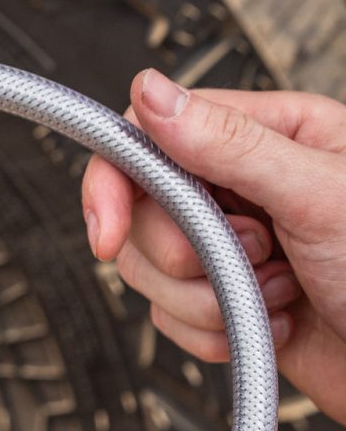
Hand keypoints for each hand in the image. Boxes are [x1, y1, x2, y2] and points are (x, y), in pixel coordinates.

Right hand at [82, 68, 345, 421]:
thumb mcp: (320, 193)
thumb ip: (231, 143)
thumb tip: (155, 96)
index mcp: (268, 137)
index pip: (154, 138)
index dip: (119, 182)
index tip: (110, 227)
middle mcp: (242, 190)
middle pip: (143, 214)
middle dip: (187, 254)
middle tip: (248, 256)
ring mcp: (232, 252)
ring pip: (152, 273)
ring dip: (207, 300)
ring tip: (273, 294)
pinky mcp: (227, 306)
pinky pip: (172, 320)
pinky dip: (213, 334)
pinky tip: (269, 324)